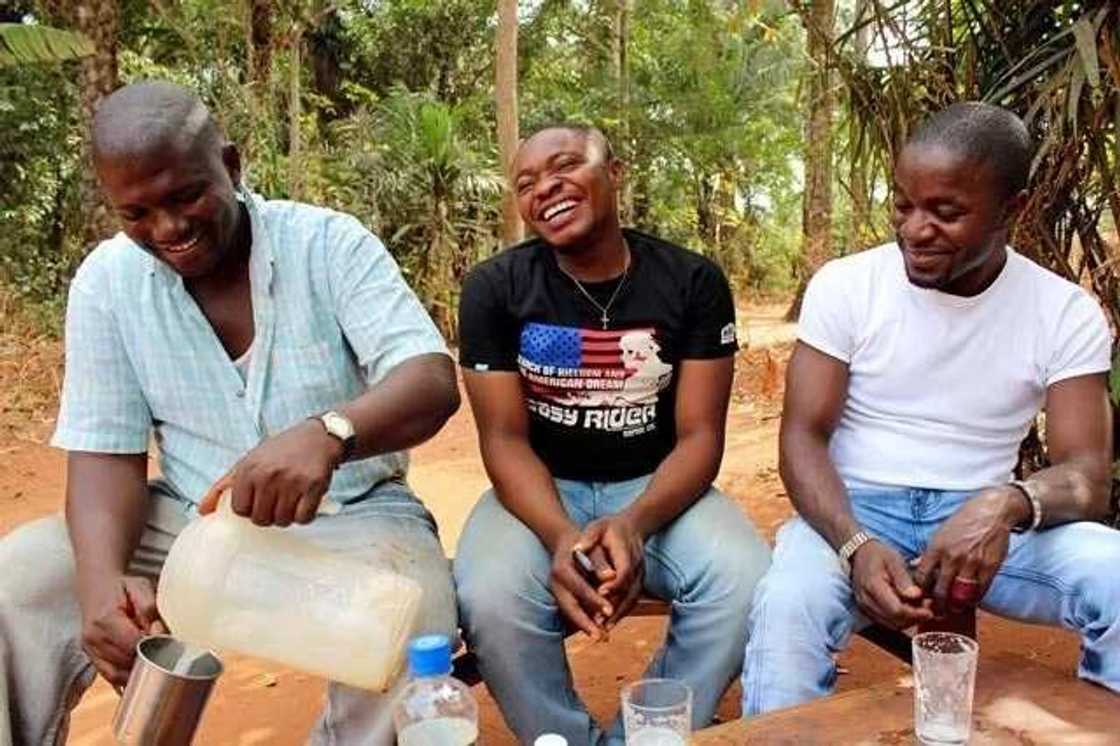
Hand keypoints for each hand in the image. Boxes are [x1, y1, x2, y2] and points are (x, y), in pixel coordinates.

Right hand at [79, 575, 166, 687]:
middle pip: (125, 661)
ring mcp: (89, 649)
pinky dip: (126, 677)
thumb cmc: (121, 587)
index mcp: (105, 619)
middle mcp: (93, 637)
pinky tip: (140, 670)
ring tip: (153, 661)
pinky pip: (109, 676)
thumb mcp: (140, 587)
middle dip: (147, 660)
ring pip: (116, 674)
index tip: (166, 642)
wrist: (96, 587)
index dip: (152, 646)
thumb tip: (157, 630)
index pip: (132, 644)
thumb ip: (149, 607)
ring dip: (137, 671)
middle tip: (163, 652)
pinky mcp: (91, 657)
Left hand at [199, 419, 341, 525]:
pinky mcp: (313, 486)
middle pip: (261, 519)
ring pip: (283, 520)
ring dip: (287, 517)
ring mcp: (292, 482)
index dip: (250, 509)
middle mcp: (268, 476)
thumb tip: (203, 511)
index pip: (240, 510)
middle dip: (268, 515)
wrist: (317, 437)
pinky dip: (304, 516)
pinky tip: (304, 504)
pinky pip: (304, 518)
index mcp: (248, 470)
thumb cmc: (280, 451)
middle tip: (276, 502)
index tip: (259, 501)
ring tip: (290, 502)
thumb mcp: (248, 461)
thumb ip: (223, 486)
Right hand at [549, 528, 613, 639]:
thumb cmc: (584, 543)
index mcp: (561, 570)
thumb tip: (611, 577)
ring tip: (602, 638)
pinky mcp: (563, 598)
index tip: (610, 611)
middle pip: (570, 607)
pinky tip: (599, 631)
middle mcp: (556, 584)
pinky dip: (585, 622)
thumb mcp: (592, 546)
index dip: (594, 600)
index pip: (579, 588)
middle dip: (586, 623)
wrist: (567, 543)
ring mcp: (557, 592)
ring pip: (571, 613)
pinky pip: (574, 612)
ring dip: (586, 627)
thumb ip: (600, 562)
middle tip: (601, 637)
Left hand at [578, 513, 645, 629]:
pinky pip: (632, 600)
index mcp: (626, 550)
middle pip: (629, 589)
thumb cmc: (609, 528)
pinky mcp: (639, 582)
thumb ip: (588, 538)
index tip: (601, 593)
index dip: (614, 583)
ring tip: (603, 628)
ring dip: (619, 614)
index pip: (623, 569)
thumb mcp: (597, 527)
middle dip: (615, 606)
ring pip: (632, 597)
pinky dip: (621, 612)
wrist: (631, 527)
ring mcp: (641, 574)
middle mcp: (637, 565)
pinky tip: (609, 624)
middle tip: (600, 621)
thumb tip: (576, 549)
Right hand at [850, 540, 932, 629]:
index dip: (915, 614)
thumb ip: (903, 579)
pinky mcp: (866, 610)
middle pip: (894, 621)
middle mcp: (866, 600)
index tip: (929, 610)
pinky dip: (899, 620)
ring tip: (920, 609)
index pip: (896, 610)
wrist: (859, 554)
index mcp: (873, 586)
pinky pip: (886, 622)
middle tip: (928, 609)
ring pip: (891, 625)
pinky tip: (909, 610)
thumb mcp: (894, 560)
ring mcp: (864, 606)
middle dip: (914, 619)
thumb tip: (916, 596)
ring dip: (908, 621)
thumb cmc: (879, 555)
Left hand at [913, 487, 1021, 613]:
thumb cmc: (962, 523)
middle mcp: (952, 557)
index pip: (922, 577)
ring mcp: (971, 563)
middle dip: (937, 604)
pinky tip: (970, 600)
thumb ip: (929, 553)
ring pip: (960, 594)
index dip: (920, 591)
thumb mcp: (939, 534)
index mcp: (936, 548)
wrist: (990, 512)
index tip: (921, 598)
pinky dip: (975, 598)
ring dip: (956, 605)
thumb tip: (915, 567)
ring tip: (953, 609)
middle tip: (936, 611)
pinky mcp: (989, 567)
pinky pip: (980, 590)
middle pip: (940, 590)